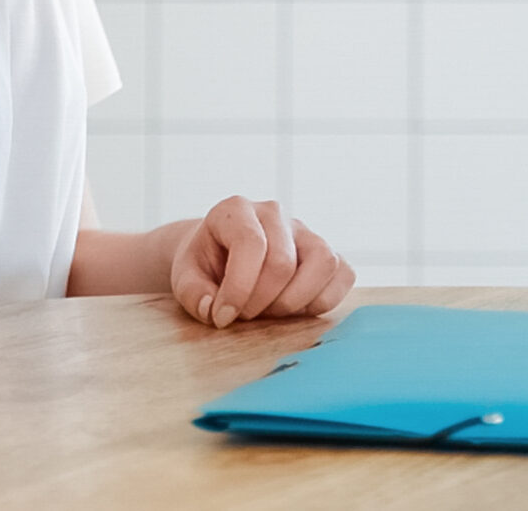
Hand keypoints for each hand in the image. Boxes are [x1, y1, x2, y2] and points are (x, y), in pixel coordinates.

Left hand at [168, 196, 356, 327]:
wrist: (218, 254)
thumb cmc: (204, 264)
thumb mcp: (185, 276)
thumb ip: (192, 294)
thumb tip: (212, 310)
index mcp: (236, 210)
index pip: (251, 244)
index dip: (238, 288)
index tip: (222, 317)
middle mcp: (275, 213)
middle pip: (283, 262)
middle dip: (261, 302)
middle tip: (243, 316)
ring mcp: (304, 231)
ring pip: (324, 261)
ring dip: (296, 301)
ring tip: (271, 312)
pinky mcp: (325, 252)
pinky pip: (343, 274)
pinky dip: (324, 300)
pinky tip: (296, 309)